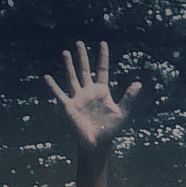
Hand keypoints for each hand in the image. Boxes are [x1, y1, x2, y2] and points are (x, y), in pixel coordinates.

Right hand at [45, 40, 140, 157]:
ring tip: (65, 52)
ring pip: (72, 77)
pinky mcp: (69, 106)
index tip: (102, 43)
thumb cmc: (110, 130)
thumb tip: (138, 84)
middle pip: (84, 69)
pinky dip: (52, 86)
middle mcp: (89, 91)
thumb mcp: (122, 113)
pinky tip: (46, 77)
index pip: (102, 69)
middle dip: (82, 56)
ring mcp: (78, 97)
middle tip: (79, 43)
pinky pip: (59, 94)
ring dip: (69, 65)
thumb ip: (129, 98)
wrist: (97, 143)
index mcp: (101, 91)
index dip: (103, 57)